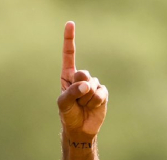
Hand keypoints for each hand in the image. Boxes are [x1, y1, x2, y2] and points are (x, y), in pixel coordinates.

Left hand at [57, 21, 108, 142]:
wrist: (80, 129)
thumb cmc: (68, 115)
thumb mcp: (63, 104)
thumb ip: (71, 92)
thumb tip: (86, 85)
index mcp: (68, 76)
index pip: (69, 55)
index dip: (70, 39)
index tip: (70, 23)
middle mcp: (81, 78)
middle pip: (82, 73)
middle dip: (79, 88)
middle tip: (77, 99)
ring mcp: (93, 85)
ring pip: (91, 86)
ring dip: (85, 99)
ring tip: (83, 105)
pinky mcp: (102, 93)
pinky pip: (100, 93)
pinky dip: (95, 102)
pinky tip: (92, 106)